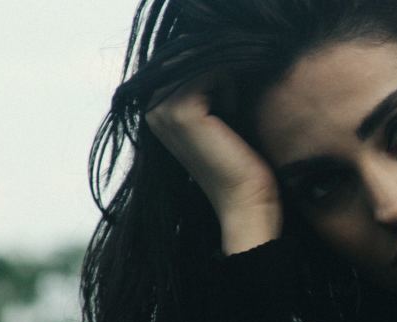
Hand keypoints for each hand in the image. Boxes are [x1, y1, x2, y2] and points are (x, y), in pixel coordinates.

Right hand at [145, 73, 282, 254]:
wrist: (246, 200)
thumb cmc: (242, 159)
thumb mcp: (222, 111)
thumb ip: (209, 82)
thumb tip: (218, 47)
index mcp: (155, 106)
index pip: (185, 58)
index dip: (216, 68)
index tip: (229, 103)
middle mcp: (150, 105)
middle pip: (191, 55)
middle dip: (221, 70)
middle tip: (231, 111)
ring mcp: (160, 108)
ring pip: (202, 60)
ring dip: (227, 79)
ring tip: (229, 115)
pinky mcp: (180, 111)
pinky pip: (211, 69)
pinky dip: (230, 86)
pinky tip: (230, 116)